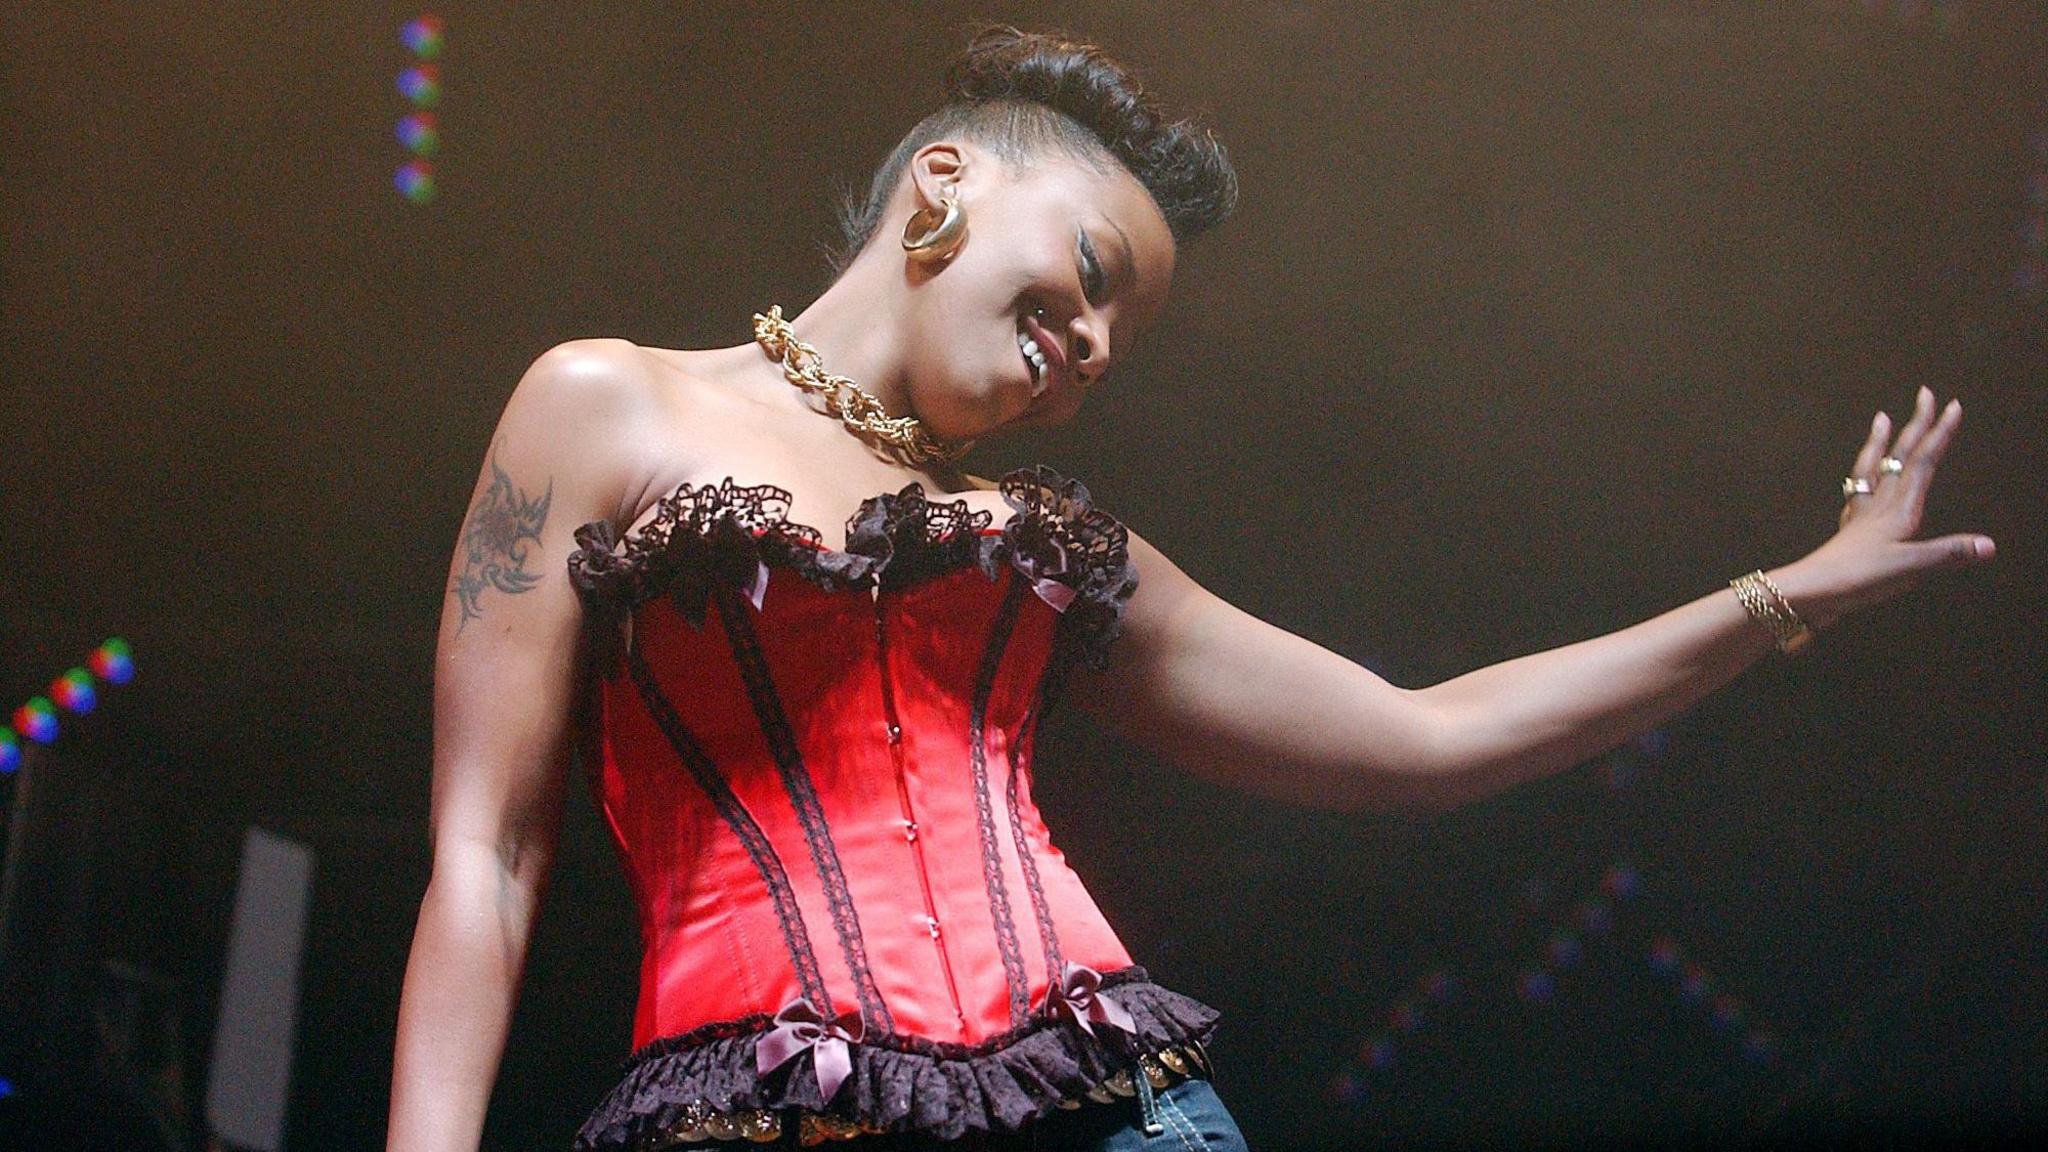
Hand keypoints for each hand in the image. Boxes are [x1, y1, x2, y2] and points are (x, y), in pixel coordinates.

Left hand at [1776, 386, 1994, 629]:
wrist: (1812, 592)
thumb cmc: (1858, 579)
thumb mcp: (1911, 567)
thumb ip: (1949, 553)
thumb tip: (1988, 545)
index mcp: (1900, 509)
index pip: (1924, 462)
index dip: (1940, 433)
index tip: (1951, 406)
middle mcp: (1881, 505)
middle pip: (1902, 456)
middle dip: (1917, 424)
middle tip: (1925, 393)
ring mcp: (1863, 515)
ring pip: (1874, 468)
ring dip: (1882, 442)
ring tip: (1882, 418)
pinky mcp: (1850, 530)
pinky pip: (1858, 492)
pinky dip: (1863, 476)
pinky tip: (1861, 480)